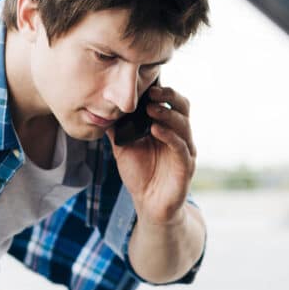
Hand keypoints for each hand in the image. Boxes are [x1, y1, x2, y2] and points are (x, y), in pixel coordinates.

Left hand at [106, 84, 196, 225]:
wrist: (148, 204)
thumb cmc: (140, 175)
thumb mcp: (123, 148)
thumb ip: (116, 130)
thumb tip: (102, 110)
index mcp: (168, 128)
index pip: (172, 102)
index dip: (162, 91)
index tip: (146, 85)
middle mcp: (180, 136)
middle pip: (183, 107)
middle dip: (169, 96)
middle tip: (152, 93)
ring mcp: (185, 150)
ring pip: (184, 125)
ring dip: (168, 114)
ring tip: (151, 109)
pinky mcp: (186, 166)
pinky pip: (181, 147)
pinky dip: (169, 136)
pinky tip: (155, 129)